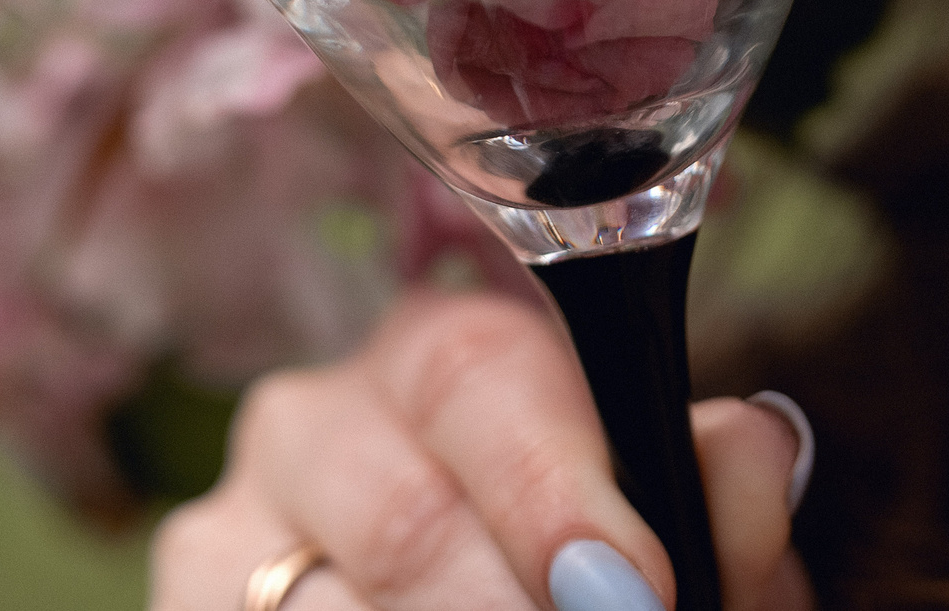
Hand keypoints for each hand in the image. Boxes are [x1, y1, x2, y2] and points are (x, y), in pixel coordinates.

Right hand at [150, 288, 815, 610]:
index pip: (480, 375)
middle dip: (513, 606)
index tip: (638, 585)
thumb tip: (762, 442)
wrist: (488, 597)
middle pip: (406, 514)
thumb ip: (718, 501)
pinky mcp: (186, 609)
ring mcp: (229, 536)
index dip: (560, 487)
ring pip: (329, 604)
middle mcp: (314, 424)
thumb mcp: (671, 547)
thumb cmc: (585, 581)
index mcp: (442, 362)